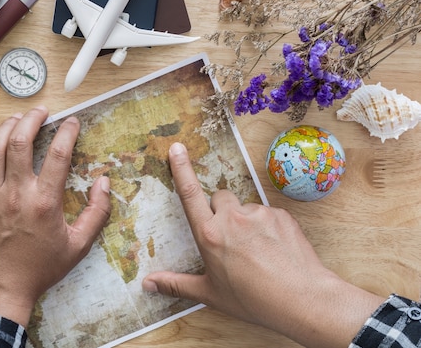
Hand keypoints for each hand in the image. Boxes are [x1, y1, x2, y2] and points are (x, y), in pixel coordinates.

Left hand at [0, 106, 111, 326]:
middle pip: (20, 141)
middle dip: (32, 119)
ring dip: (6, 127)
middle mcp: (16, 193)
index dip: (67, 131)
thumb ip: (97, 213)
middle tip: (42, 112)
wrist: (0, 290)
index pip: (58, 154)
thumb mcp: (78, 246)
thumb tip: (104, 183)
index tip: (72, 122)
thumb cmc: (39, 269)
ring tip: (18, 118)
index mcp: (44, 202)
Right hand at [143, 142, 382, 347]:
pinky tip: (273, 249)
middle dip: (220, 210)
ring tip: (257, 251)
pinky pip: (268, 214)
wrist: (302, 299)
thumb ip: (176, 284)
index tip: (176, 149)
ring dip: (246, 221)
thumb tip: (148, 283)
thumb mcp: (210, 293)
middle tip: (229, 238)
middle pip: (219, 198)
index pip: (190, 194)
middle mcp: (232, 219)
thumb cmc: (253, 300)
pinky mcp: (281, 215)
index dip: (181, 169)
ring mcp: (259, 214)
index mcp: (210, 235)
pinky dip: (267, 227)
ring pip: (245, 208)